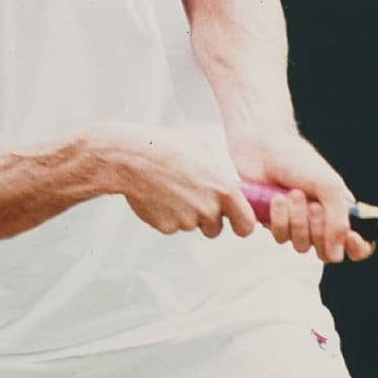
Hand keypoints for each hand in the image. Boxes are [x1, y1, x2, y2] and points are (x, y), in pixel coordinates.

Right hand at [98, 124, 255, 239]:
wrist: (131, 159)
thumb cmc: (168, 148)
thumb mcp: (204, 150)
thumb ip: (222, 173)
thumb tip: (232, 185)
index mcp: (224, 190)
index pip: (246, 225)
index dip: (242, 224)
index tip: (237, 222)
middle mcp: (208, 209)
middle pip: (216, 229)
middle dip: (208, 220)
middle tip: (193, 198)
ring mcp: (186, 221)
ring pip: (192, 226)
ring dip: (186, 215)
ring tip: (172, 189)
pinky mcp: (166, 228)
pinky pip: (172, 227)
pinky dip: (168, 216)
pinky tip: (159, 195)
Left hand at [229, 132, 373, 263]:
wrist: (263, 148)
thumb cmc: (299, 161)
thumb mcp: (328, 187)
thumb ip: (338, 221)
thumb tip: (338, 255)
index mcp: (341, 211)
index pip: (358, 244)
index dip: (357, 248)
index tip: (350, 238)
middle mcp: (321, 222)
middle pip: (327, 251)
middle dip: (319, 228)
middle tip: (312, 204)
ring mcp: (297, 225)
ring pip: (302, 246)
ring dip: (297, 222)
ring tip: (292, 195)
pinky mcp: (275, 224)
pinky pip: (280, 238)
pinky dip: (279, 219)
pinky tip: (276, 199)